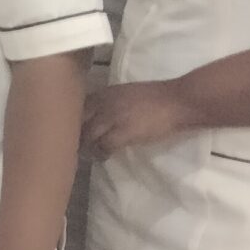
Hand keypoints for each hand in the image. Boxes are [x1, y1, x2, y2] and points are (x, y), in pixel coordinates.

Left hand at [83, 79, 200, 158]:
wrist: (179, 101)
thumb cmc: (157, 97)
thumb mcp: (126, 92)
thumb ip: (109, 101)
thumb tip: (99, 114)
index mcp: (105, 92)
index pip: (77, 106)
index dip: (72, 120)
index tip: (70, 130)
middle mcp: (104, 103)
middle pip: (77, 121)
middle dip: (74, 134)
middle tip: (74, 146)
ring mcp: (113, 117)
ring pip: (87, 135)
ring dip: (86, 147)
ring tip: (87, 154)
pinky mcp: (124, 132)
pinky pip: (103, 146)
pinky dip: (101, 154)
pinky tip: (103, 157)